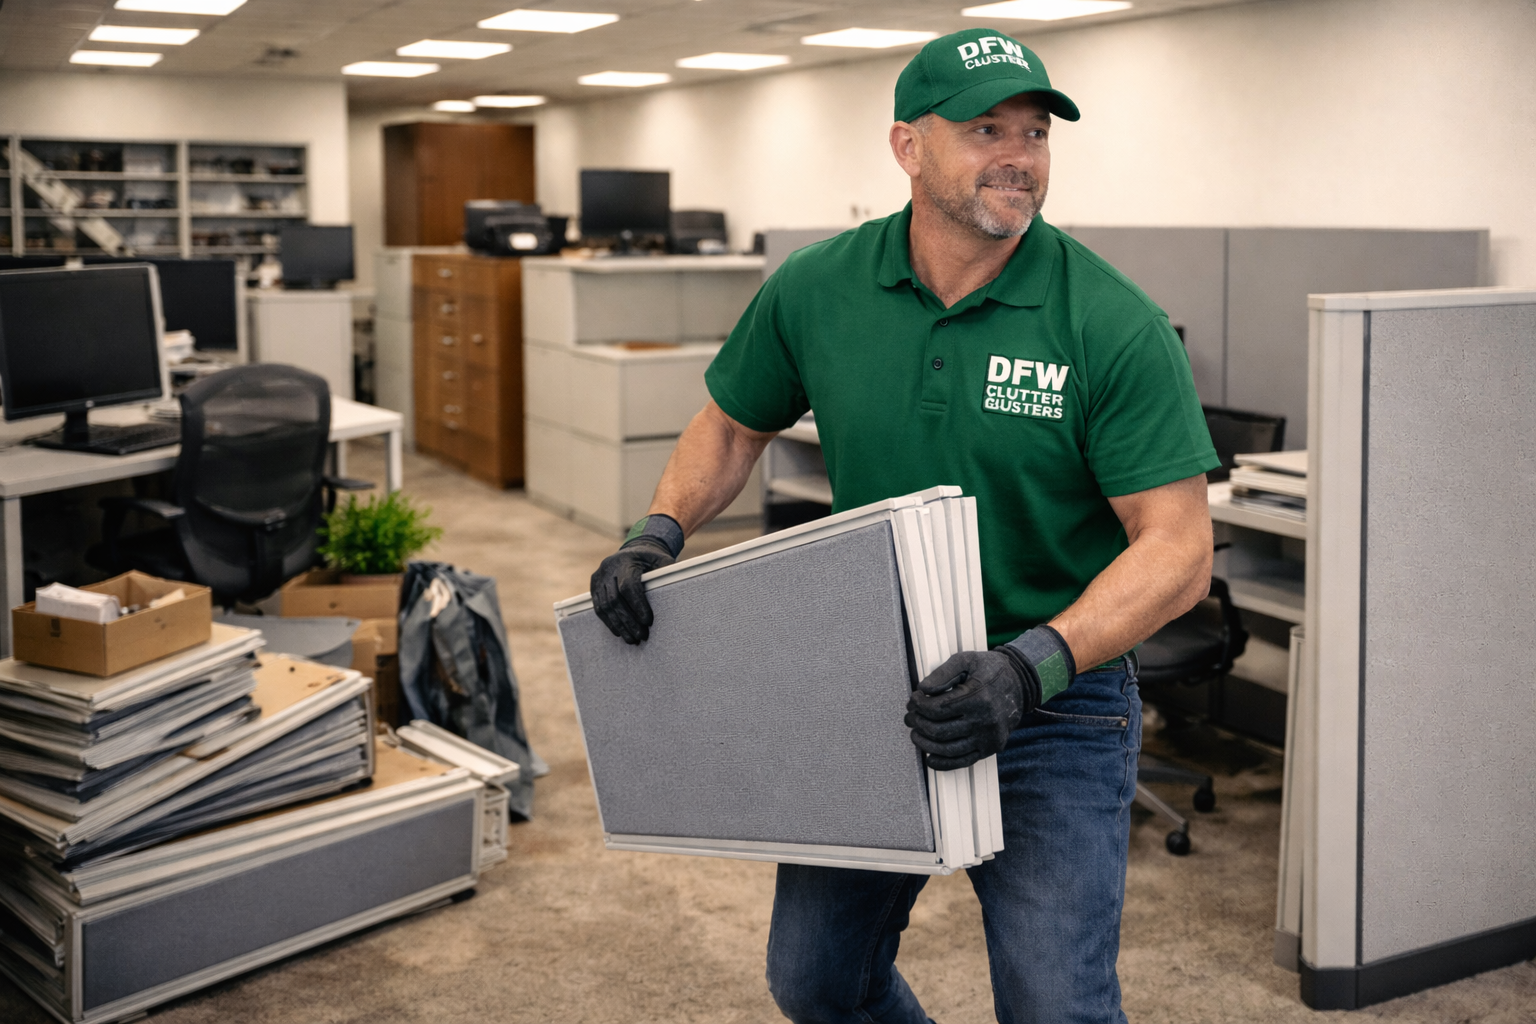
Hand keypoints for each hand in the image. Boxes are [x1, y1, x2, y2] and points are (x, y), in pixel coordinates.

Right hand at [591, 537, 675, 643]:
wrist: (633, 551)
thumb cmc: (651, 559)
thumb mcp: (662, 560)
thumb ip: (667, 573)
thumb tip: (676, 591)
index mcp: (625, 560)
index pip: (628, 586)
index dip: (637, 605)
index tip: (648, 621)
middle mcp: (608, 568)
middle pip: (615, 599)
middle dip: (628, 620)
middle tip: (641, 636)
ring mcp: (598, 577)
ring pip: (605, 606)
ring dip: (619, 625)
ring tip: (632, 639)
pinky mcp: (594, 586)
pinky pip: (598, 607)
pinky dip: (609, 621)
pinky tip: (619, 632)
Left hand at [904, 649, 1040, 770]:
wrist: (1020, 684)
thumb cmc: (990, 670)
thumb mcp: (967, 660)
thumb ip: (943, 672)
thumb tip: (923, 689)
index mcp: (978, 696)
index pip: (937, 708)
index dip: (919, 705)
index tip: (913, 700)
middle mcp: (985, 720)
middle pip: (939, 730)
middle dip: (918, 723)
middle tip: (910, 716)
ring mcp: (988, 737)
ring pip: (947, 749)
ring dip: (925, 743)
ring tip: (916, 733)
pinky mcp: (990, 748)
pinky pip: (963, 762)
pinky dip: (943, 763)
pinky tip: (930, 757)